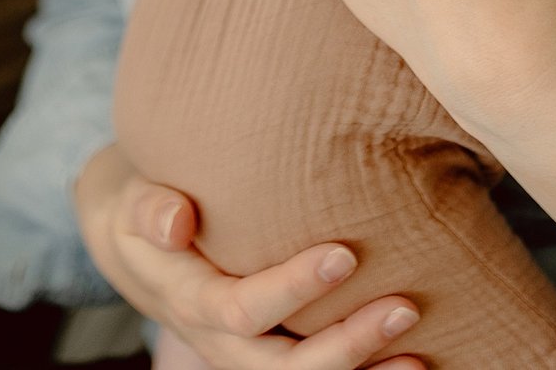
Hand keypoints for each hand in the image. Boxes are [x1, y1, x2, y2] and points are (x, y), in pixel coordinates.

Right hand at [74, 146, 425, 369]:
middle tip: (404, 307)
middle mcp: (222, 342)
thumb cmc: (149, 210)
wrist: (147, 250)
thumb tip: (176, 221)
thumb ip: (151, 207)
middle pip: (282, 367)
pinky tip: (413, 362)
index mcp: (191, 302)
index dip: (291, 289)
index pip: (242, 310)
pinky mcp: (275, 354)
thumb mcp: (135, 202)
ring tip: (419, 350)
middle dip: (345, 344)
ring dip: (364, 369)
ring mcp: (250, 355)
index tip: (343, 255)